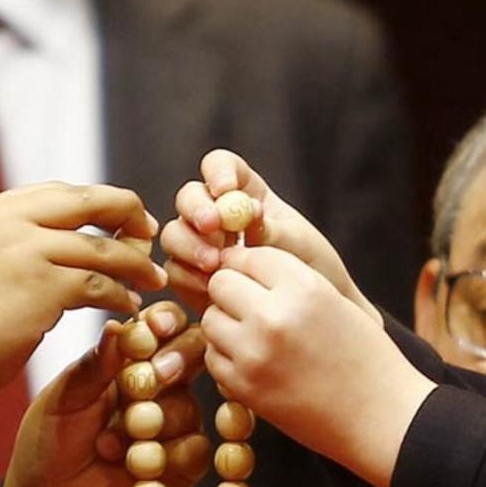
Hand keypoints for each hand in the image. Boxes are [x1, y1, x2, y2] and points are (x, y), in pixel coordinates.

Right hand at [0, 182, 166, 401]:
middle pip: (91, 202)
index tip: (124, 219)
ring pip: (103, 249)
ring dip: (135, 265)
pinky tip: (127, 308)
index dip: (101, 203)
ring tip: (151, 280)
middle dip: (129, 215)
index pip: (63, 192)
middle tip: (150, 234)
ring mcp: (27, 251)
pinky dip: (120, 296)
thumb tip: (63, 247)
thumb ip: (14, 243)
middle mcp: (11, 220)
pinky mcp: (42, 288)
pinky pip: (99, 286)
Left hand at [3, 302, 210, 486]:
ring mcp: (172, 423)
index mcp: (127, 359)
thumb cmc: (49, 441)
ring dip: (151, 426)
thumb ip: (97, 364)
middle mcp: (157, 386)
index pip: (161, 325)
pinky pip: (195, 450)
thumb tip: (120, 325)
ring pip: (189, 407)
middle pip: (192, 354)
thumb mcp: (65, 397)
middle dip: (174, 363)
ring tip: (109, 445)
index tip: (155, 328)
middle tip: (148, 381)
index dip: (165, 321)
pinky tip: (133, 469)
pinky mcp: (183, 464)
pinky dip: (164, 459)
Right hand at [160, 149, 377, 321]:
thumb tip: (247, 214)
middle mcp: (216, 215)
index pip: (220, 166)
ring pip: (174, 233)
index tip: (227, 190)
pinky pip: (175, 271)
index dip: (218, 172)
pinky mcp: (191, 278)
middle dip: (196, 210)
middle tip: (212, 227)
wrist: (310, 320)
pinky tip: (210, 290)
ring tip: (215, 265)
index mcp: (245, 193)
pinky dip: (188, 278)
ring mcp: (200, 246)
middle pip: (189, 197)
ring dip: (189, 245)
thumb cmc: (311, 273)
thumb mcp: (300, 245)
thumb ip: (273, 228)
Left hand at [204, 246, 433, 486]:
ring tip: (254, 336)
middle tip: (249, 308)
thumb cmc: (364, 356)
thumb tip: (235, 259)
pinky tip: (254, 363)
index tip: (253, 278)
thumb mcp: (334, 300)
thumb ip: (287, 279)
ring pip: (210, 318)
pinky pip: (212, 355)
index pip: (248, 255)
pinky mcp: (243, 386)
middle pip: (221, 283)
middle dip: (231, 292)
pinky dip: (226, 356)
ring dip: (225, 324)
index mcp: (303, 288)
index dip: (247, 265)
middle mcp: (274, 315)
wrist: (383, 418)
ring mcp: (254, 352)